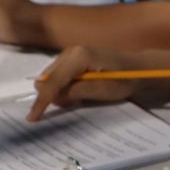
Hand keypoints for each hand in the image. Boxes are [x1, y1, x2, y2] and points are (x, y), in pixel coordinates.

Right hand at [27, 46, 147, 120]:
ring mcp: (70, 53)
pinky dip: (64, 87)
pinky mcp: (72, 58)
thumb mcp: (100, 90)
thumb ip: (74, 92)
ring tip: (79, 98)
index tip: (32, 119)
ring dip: (59, 92)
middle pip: (47, 79)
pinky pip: (58, 75)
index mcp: (78, 56)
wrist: (138, 68)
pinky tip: (79, 91)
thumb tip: (50, 95)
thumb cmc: (123, 80)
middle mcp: (70, 51)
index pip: (52, 82)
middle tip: (74, 104)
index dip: (41, 101)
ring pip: (51, 78)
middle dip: (53, 96)